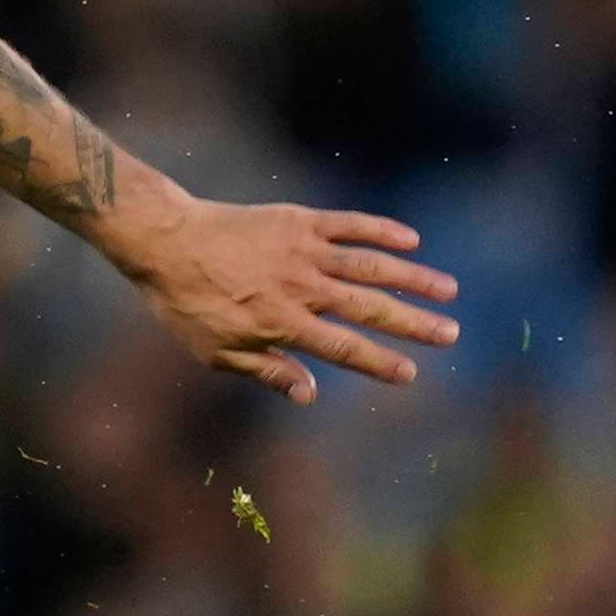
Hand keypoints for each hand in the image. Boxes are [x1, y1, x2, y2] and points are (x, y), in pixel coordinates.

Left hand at [109, 192, 459, 402]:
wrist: (164, 242)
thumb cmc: (186, 302)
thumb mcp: (215, 351)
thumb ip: (266, 371)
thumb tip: (310, 395)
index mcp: (282, 324)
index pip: (343, 348)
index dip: (379, 362)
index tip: (411, 374)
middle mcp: (301, 289)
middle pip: (369, 308)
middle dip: (413, 324)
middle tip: (451, 334)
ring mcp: (304, 251)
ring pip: (371, 265)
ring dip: (413, 278)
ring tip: (448, 290)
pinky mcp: (300, 220)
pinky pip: (350, 224)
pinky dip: (382, 231)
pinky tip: (411, 241)